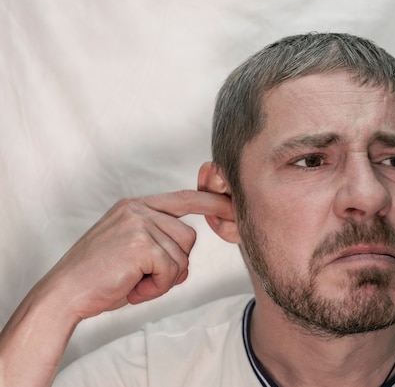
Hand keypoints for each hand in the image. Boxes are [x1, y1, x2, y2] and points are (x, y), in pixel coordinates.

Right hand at [41, 189, 233, 321]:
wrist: (64, 293)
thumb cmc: (99, 278)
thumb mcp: (134, 255)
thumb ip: (161, 248)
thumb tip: (185, 265)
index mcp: (135, 206)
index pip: (184, 198)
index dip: (211, 202)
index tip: (232, 205)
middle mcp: (138, 209)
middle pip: (189, 237)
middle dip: (174, 265)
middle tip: (142, 278)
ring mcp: (139, 223)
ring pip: (182, 255)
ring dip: (164, 278)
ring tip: (134, 282)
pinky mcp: (140, 243)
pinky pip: (172, 270)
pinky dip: (157, 288)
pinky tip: (132, 288)